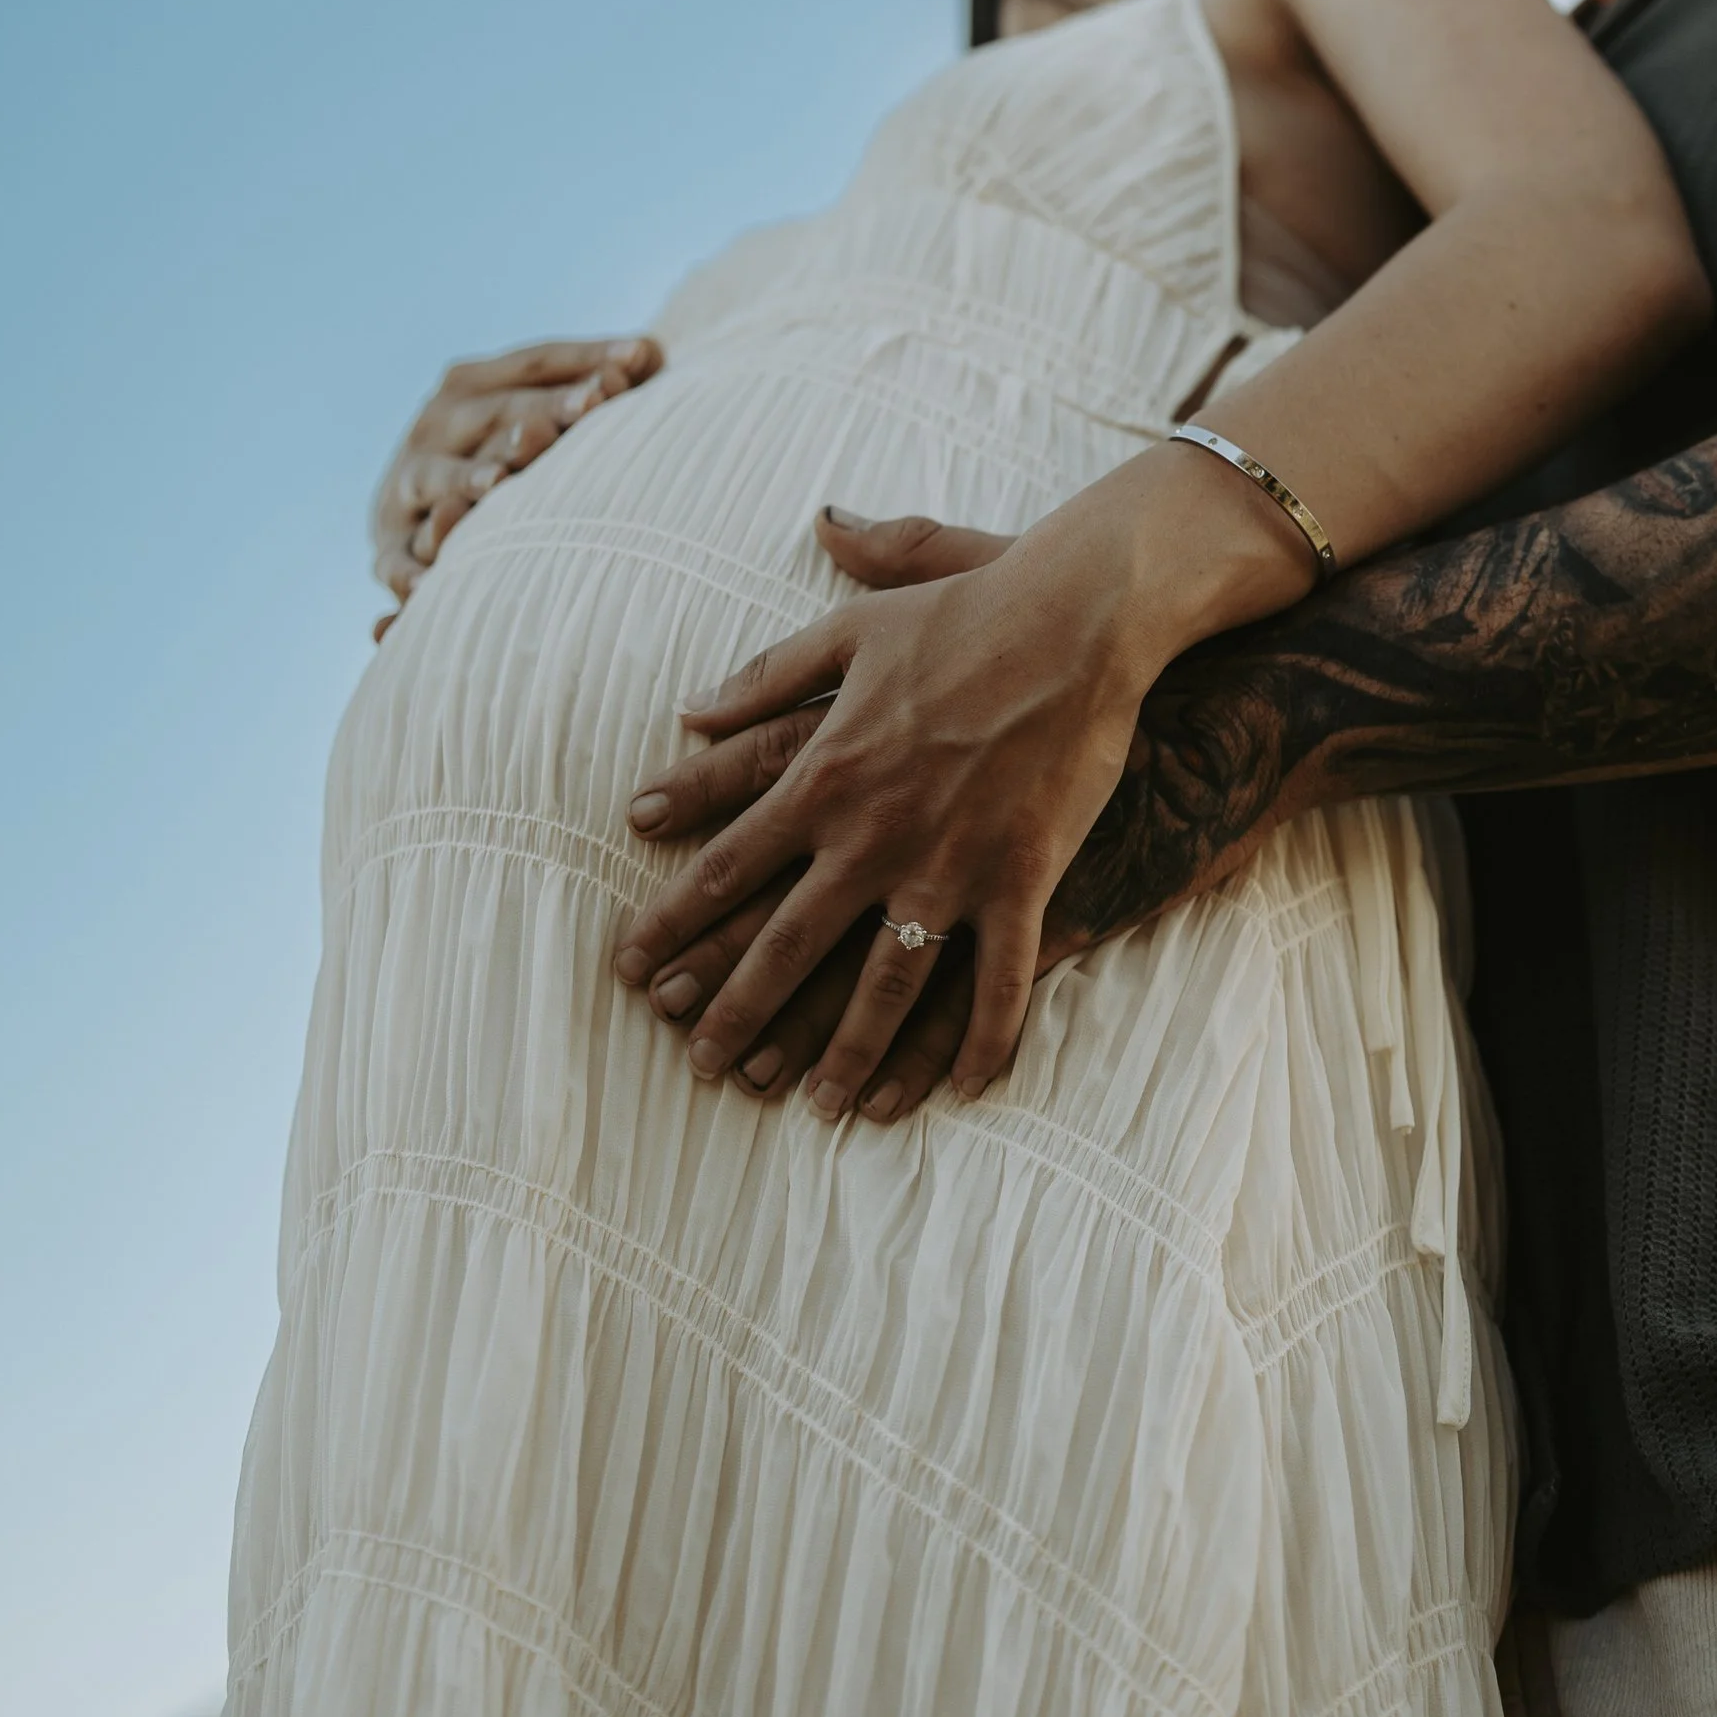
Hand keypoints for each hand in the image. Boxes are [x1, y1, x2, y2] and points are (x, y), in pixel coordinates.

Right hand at [371, 336, 661, 618]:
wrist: (422, 517)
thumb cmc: (514, 456)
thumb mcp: (543, 413)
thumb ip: (596, 385)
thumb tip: (644, 353)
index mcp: (472, 385)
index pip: (535, 363)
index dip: (585, 358)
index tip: (639, 358)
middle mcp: (434, 427)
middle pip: (494, 413)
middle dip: (541, 410)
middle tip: (590, 405)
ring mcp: (407, 488)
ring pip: (437, 479)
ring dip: (466, 480)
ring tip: (499, 482)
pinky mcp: (390, 549)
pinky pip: (396, 563)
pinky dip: (409, 573)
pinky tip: (431, 584)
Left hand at [612, 499, 1160, 1114]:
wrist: (1082, 616)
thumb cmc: (966, 612)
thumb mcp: (849, 629)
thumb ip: (764, 676)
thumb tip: (688, 711)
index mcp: (825, 770)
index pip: (725, 865)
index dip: (672, 923)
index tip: (634, 970)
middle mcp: (875, 830)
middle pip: (787, 942)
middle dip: (738, 1010)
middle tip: (701, 1064)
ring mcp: (950, 861)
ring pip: (885, 983)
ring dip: (847, 1049)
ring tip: (817, 1104)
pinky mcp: (1023, 876)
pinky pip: (999, 980)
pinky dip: (982, 1039)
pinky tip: (964, 1089)